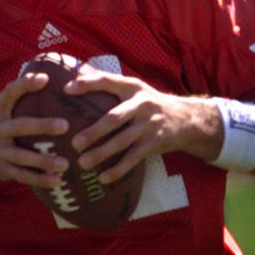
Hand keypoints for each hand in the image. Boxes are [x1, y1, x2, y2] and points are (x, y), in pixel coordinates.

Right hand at [0, 71, 69, 193]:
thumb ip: (17, 95)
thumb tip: (50, 73)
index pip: (9, 93)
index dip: (26, 85)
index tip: (46, 79)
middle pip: (20, 126)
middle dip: (42, 126)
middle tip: (65, 125)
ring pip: (23, 157)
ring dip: (44, 161)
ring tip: (65, 163)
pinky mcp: (3, 169)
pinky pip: (23, 176)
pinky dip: (41, 180)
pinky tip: (58, 180)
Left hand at [65, 69, 216, 183]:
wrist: (187, 118)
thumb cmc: (151, 104)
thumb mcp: (136, 89)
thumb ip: (111, 85)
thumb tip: (75, 77)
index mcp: (133, 88)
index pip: (108, 81)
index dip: (88, 83)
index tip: (67, 90)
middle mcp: (142, 104)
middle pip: (114, 118)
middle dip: (94, 131)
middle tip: (75, 143)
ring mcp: (150, 124)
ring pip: (123, 141)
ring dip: (102, 153)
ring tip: (84, 163)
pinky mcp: (155, 142)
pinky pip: (134, 157)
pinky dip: (119, 168)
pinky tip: (104, 177)